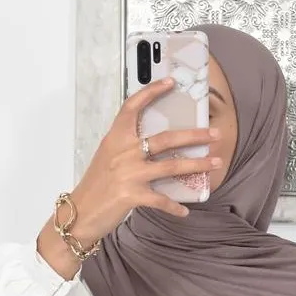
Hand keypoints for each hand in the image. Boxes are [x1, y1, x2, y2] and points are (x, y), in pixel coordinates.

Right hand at [38, 78, 222, 275]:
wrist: (79, 212)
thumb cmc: (96, 185)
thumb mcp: (108, 157)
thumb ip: (127, 146)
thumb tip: (154, 142)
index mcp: (116, 138)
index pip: (132, 107)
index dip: (151, 92)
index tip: (170, 83)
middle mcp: (123, 152)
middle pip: (165, 139)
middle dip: (194, 136)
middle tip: (214, 133)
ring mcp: (128, 173)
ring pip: (171, 167)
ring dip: (197, 165)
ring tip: (215, 163)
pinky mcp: (131, 195)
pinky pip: (161, 200)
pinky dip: (174, 206)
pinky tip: (185, 210)